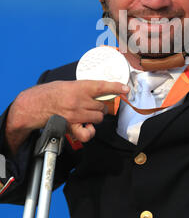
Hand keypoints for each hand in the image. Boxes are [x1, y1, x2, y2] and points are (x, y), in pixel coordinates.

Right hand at [5, 80, 129, 154]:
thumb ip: (83, 88)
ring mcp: (77, 115)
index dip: (116, 87)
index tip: (125, 88)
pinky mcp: (72, 127)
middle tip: (96, 104)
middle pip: (102, 106)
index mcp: (79, 87)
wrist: (34, 105)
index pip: (102, 87)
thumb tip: (98, 91)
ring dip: (97, 116)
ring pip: (98, 117)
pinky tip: (87, 127)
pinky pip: (88, 133)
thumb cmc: (50, 93)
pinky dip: (90, 131)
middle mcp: (79, 101)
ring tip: (89, 114)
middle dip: (102, 106)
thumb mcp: (68, 84)